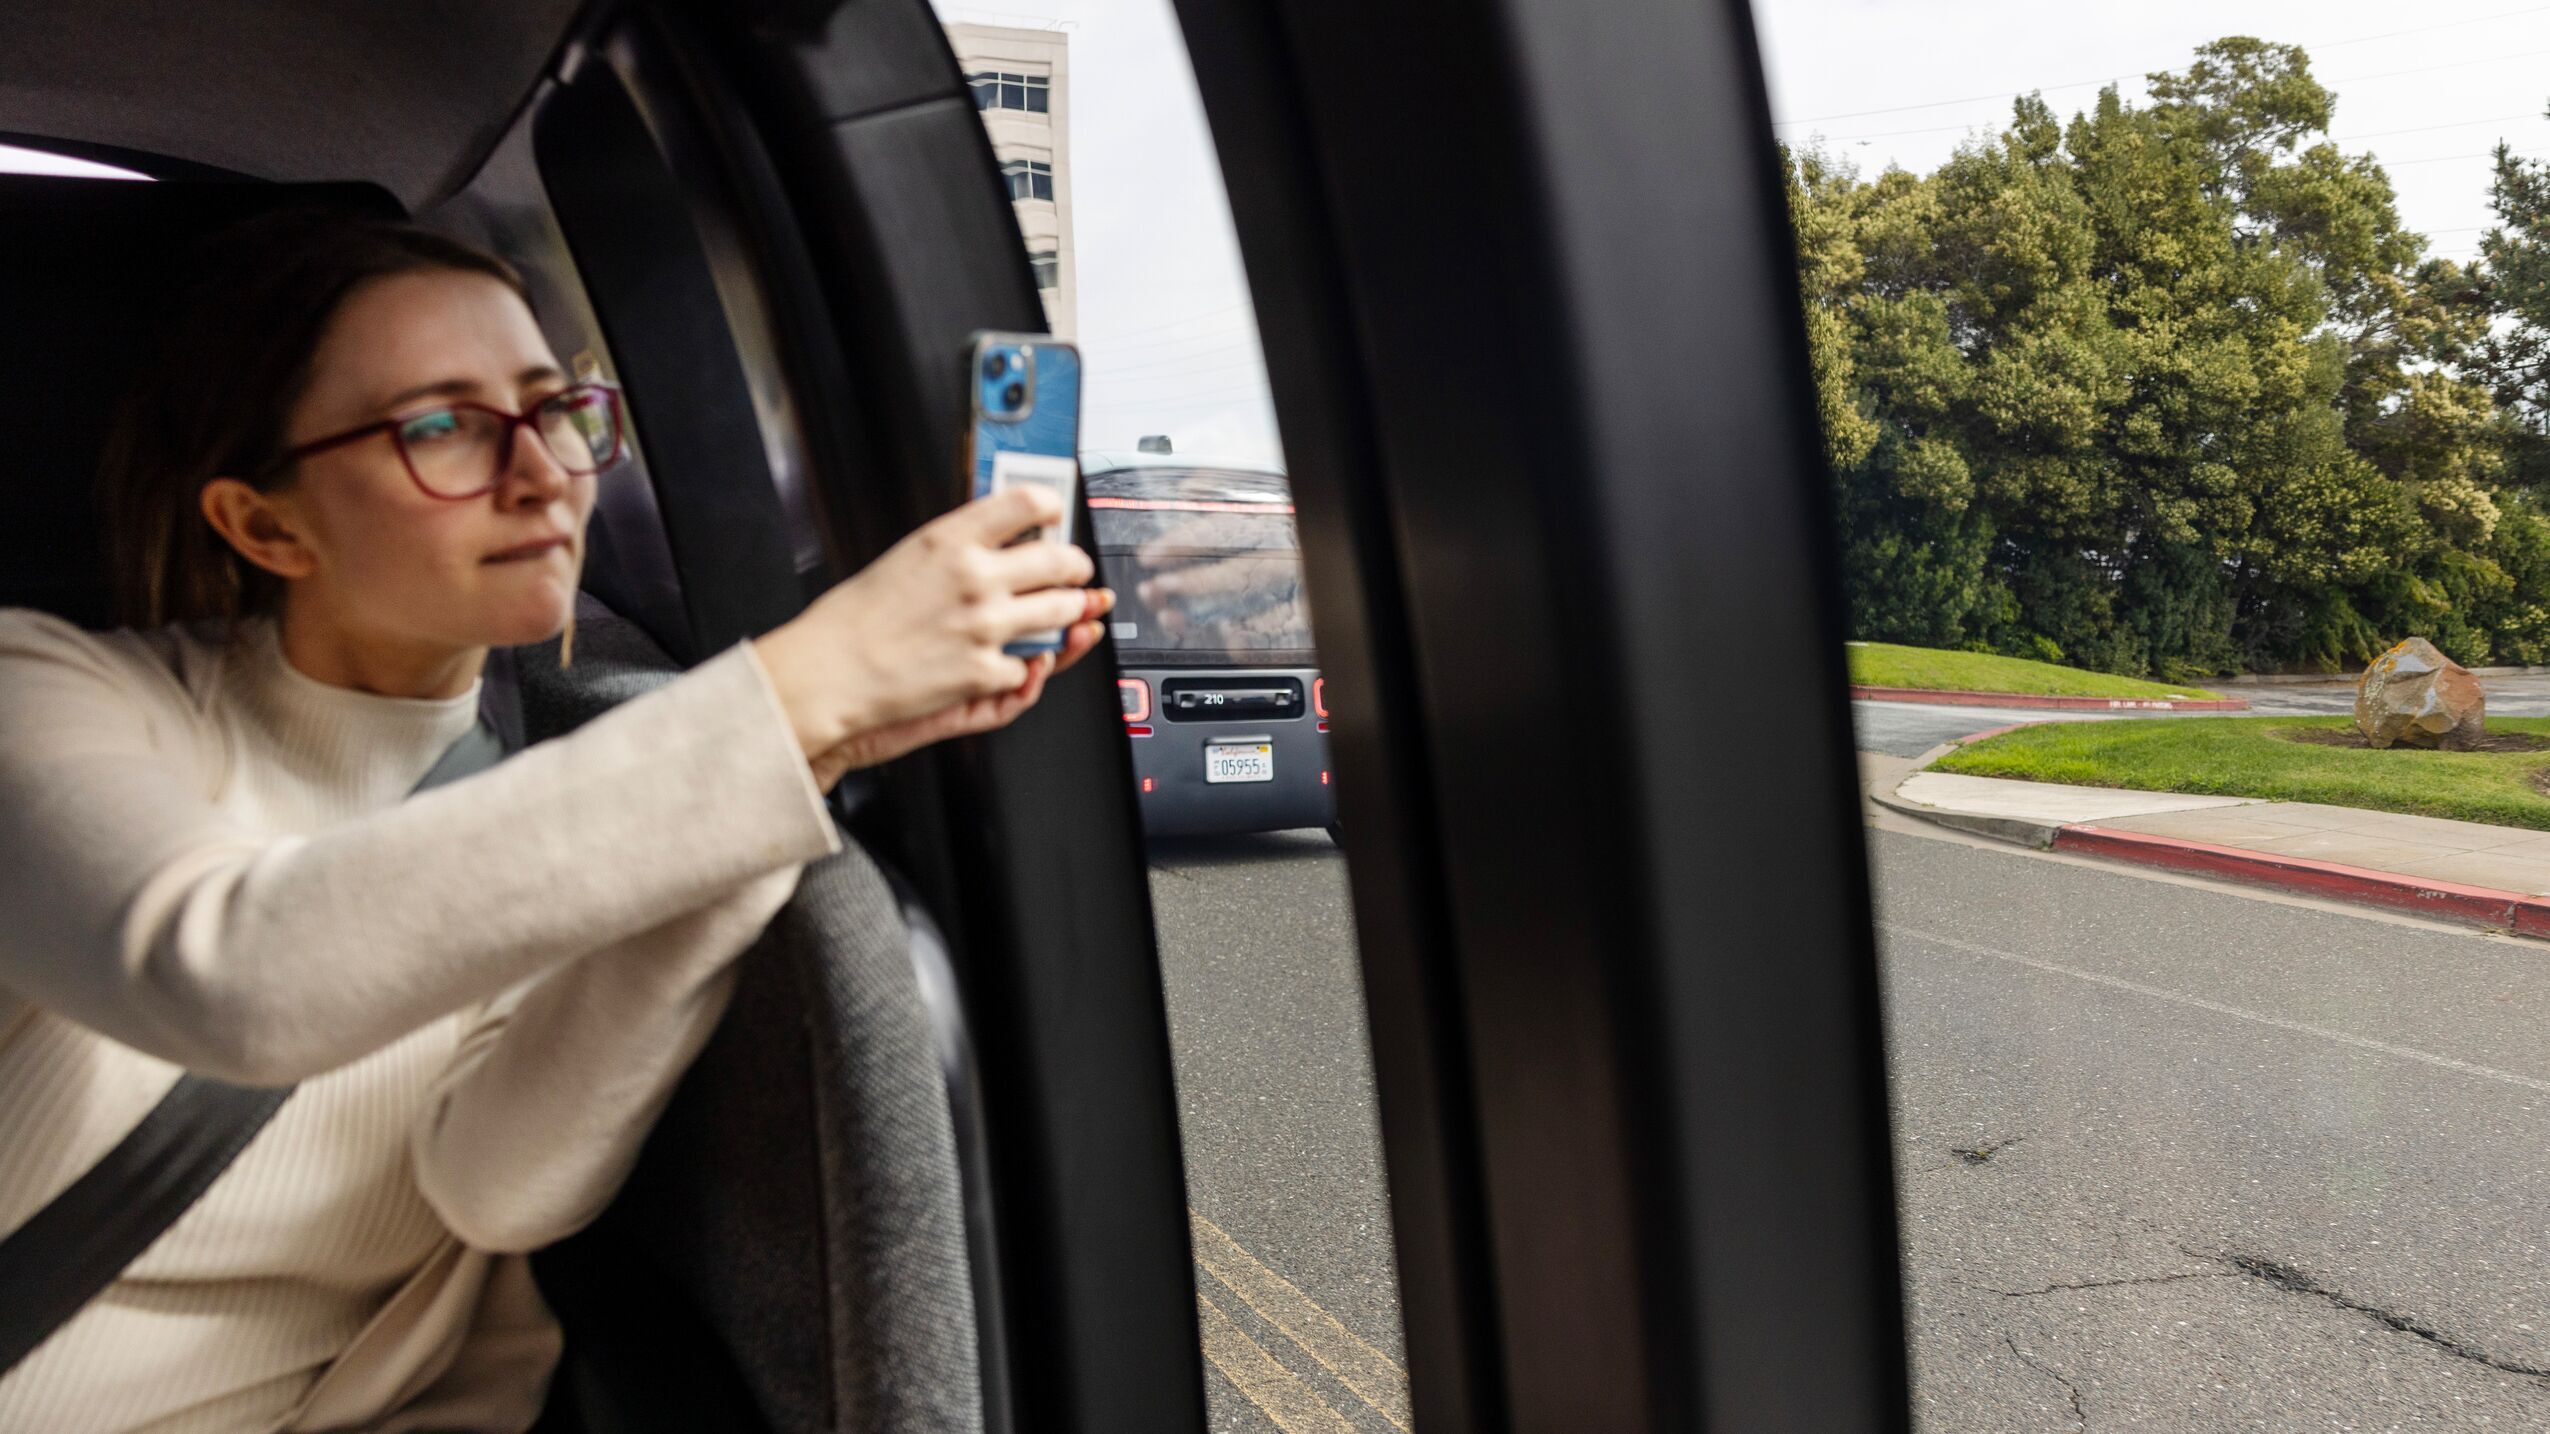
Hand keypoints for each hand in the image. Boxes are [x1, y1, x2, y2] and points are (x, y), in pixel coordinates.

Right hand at [754, 485, 1111, 788]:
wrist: (830, 671)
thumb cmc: (856, 618)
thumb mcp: (908, 555)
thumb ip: (958, 543)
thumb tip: (999, 532)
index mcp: (951, 540)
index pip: (1028, 503)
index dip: (1054, 507)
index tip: (1056, 514)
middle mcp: (975, 578)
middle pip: (1060, 560)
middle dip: (1076, 567)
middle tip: (1074, 570)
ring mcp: (984, 626)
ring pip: (1061, 613)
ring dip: (1068, 612)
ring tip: (1060, 611)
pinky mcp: (984, 671)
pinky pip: (1028, 664)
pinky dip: (1019, 664)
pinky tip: (1001, 657)